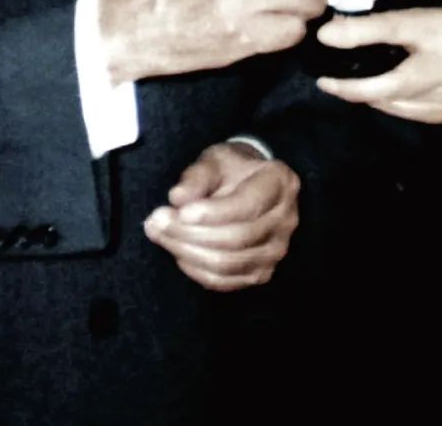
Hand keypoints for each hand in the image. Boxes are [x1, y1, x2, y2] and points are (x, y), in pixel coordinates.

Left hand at [143, 142, 299, 291]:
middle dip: (191, 233)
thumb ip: (197, 176)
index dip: (212, 213)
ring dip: (188, 252)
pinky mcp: (261, 272)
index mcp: (279, 183)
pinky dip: (197, 270)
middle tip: (156, 221)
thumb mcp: (214, 160)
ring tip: (160, 234)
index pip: (247, 206)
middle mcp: (285, 220)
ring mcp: (276, 250)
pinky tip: (178, 252)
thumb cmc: (230, 169)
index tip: (180, 211)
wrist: (248, 185)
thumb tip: (177, 197)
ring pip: (229, 263)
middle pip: (237, 238)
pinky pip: (226, 281)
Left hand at [316, 7, 441, 123]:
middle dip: (350, 87)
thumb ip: (382, 24)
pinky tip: (376, 94)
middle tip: (326, 82)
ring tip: (346, 83)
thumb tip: (333, 31)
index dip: (355, 33)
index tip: (323, 37)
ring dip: (366, 95)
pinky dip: (385, 103)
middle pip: (386, 84)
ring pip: (391, 103)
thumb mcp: (423, 17)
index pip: (391, 28)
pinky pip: (403, 113)